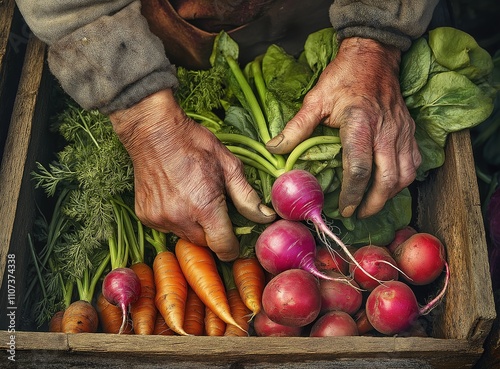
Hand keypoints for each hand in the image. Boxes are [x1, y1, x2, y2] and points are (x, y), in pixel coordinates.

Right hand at [110, 90, 275, 260]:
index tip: (234, 241)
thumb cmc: (195, 144)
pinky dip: (175, 219)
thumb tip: (266, 217)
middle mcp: (180, 218)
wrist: (153, 131)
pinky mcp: (145, 216)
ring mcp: (160, 218)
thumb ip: (247, 196)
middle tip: (214, 209)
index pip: (223, 248)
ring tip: (193, 199)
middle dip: (213, 233)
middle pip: (204, 244)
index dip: (232, 248)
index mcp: (204, 207)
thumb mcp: (229, 166)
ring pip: (185, 237)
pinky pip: (167, 228)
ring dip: (193, 226)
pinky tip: (176, 197)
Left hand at [266, 37, 420, 218]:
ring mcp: (401, 132)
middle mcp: (385, 131)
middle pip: (388, 179)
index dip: (352, 194)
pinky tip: (389, 185)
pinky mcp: (409, 131)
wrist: (373, 57)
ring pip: (405, 174)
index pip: (359, 169)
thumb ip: (296, 127)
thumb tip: (273, 149)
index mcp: (359, 124)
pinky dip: (403, 179)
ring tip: (372, 204)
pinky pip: (414, 162)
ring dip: (390, 195)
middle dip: (374, 203)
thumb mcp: (315, 100)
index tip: (343, 209)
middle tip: (358, 213)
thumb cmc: (342, 78)